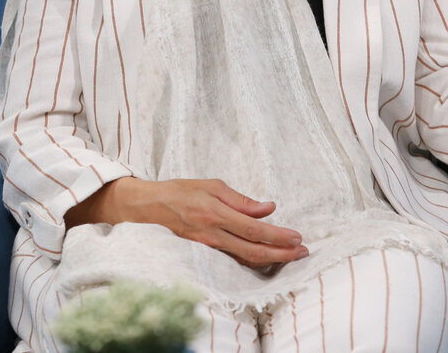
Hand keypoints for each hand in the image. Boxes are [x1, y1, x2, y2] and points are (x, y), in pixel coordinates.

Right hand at [65, 177, 307, 267]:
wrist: (145, 208)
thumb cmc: (179, 192)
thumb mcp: (211, 185)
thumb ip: (241, 200)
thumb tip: (269, 208)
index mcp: (215, 214)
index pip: (254, 230)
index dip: (278, 236)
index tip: (297, 237)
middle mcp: (212, 235)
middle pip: (253, 252)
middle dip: (281, 254)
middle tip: (303, 252)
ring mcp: (206, 248)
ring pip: (244, 260)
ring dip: (271, 259)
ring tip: (291, 256)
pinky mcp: (202, 254)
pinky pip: (232, 260)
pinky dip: (253, 261)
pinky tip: (267, 258)